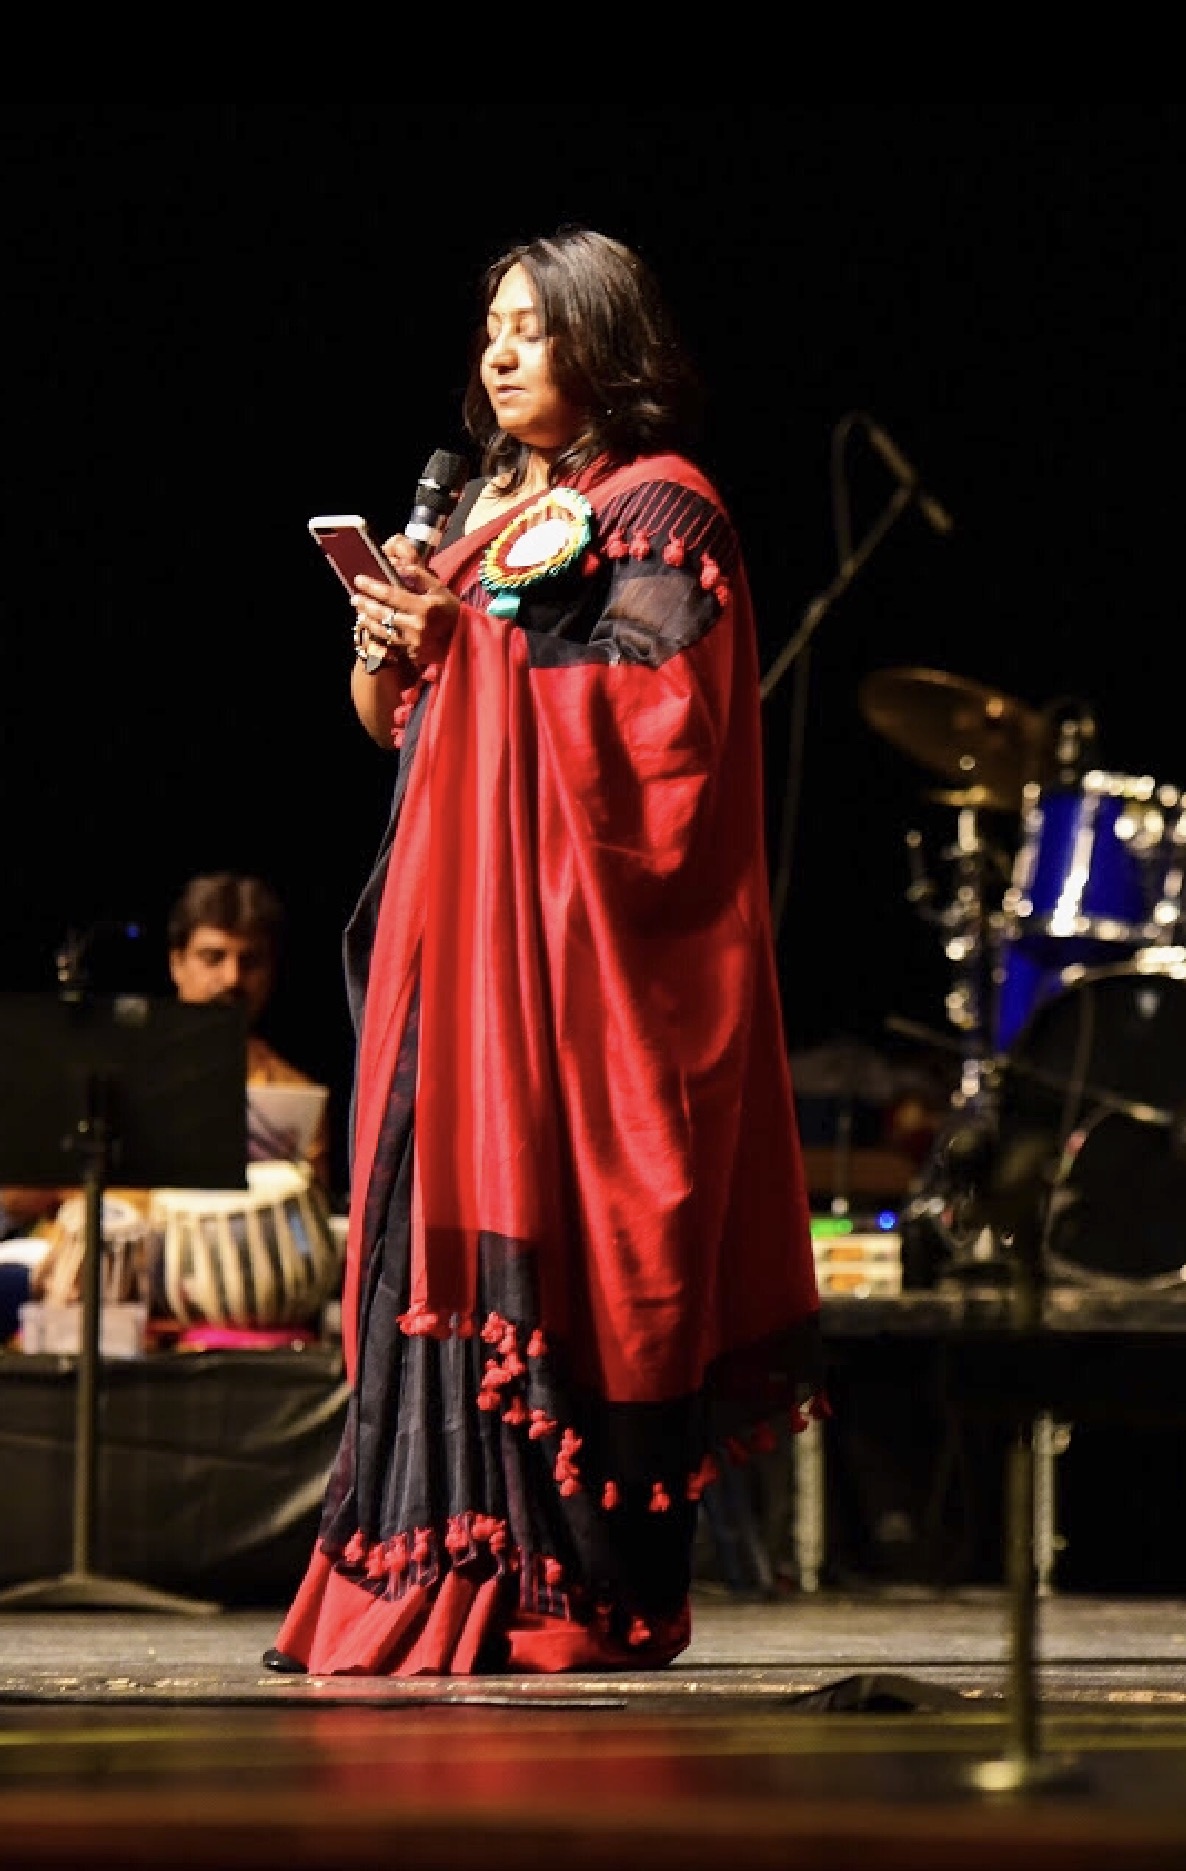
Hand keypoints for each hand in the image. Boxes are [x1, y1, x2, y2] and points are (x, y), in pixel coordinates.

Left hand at [352, 536, 460, 671]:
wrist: (465, 639)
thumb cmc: (451, 610)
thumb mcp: (439, 589)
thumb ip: (419, 575)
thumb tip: (399, 566)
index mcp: (424, 608)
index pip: (391, 595)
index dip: (372, 587)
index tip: (359, 580)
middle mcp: (417, 627)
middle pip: (383, 614)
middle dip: (366, 605)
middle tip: (355, 597)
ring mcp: (414, 643)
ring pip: (383, 631)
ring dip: (368, 621)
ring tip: (360, 612)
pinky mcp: (412, 654)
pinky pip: (391, 644)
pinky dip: (379, 635)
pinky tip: (372, 628)